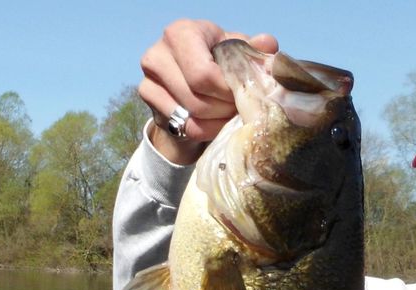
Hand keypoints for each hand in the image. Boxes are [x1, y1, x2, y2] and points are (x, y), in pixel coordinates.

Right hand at [138, 19, 278, 163]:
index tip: (243, 94)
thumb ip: (254, 50)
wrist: (193, 83)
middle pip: (197, 98)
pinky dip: (208, 130)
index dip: (227, 91)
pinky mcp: (148, 98)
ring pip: (192, 115)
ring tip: (230, 113)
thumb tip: (268, 45)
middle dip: (225, 107)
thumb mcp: (238, 52)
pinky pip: (185, 127)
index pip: (203, 74)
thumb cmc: (219, 62)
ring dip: (219, 120)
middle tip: (239, 107)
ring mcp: (148, 77)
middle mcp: (159, 52)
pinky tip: (216, 122)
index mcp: (182, 32)